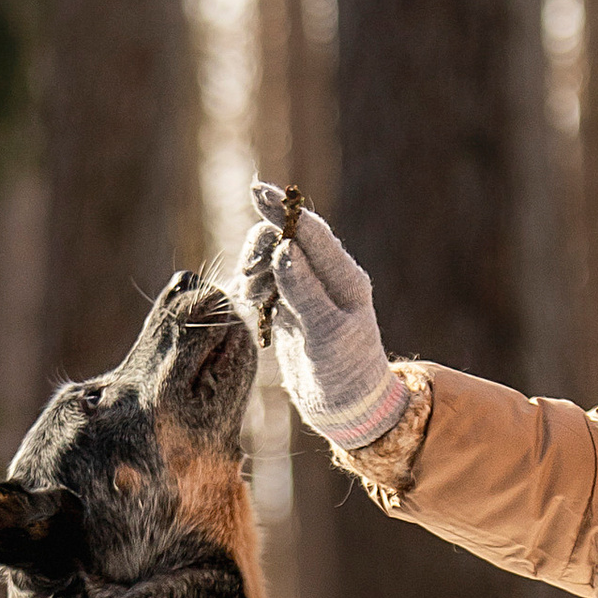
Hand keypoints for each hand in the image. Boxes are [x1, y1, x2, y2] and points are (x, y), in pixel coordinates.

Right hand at [238, 182, 413, 445]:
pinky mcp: (289, 309)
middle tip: (250, 280)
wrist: (347, 407)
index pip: (310, 231)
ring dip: (254, 273)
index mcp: (344, 276)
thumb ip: (304, 290)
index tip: (256, 190)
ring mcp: (306, 292)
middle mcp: (326, 277)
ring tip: (255, 302)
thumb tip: (284, 249)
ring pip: (269, 260)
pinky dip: (252, 290)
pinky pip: (263, 284)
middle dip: (260, 251)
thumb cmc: (346, 371)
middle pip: (284, 239)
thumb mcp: (327, 332)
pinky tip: (256, 311)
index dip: (283, 209)